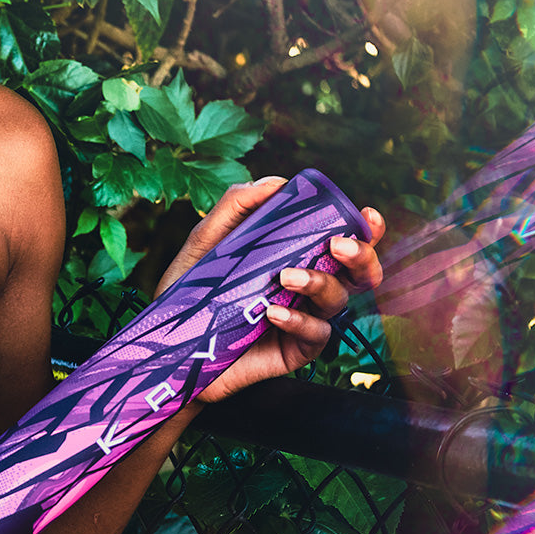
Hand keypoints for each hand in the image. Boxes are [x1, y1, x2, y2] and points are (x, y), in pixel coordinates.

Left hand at [154, 176, 384, 403]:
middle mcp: (309, 288)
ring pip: (339, 299)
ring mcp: (305, 319)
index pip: (344, 241)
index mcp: (297, 257)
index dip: (366, 229)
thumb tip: (277, 182)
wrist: (168, 343)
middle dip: (360, 255)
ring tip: (285, 276)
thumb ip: (237, 208)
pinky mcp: (295, 351)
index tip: (366, 214)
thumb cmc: (190, 290)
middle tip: (336, 244)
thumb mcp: (207, 242)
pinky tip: (274, 313)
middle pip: (359, 272)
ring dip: (321, 282)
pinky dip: (300, 320)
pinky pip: (316, 334)